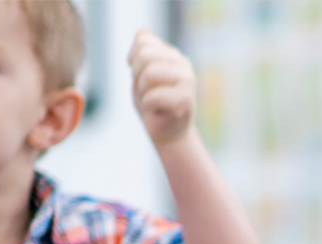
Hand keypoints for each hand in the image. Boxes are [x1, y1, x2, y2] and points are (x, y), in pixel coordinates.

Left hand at [128, 29, 196, 145]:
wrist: (168, 133)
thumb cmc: (153, 103)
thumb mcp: (141, 73)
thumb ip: (141, 52)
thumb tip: (143, 33)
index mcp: (172, 54)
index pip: (143, 40)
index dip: (133, 58)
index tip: (139, 75)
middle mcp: (183, 63)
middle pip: (145, 55)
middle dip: (137, 75)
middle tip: (145, 90)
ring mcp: (187, 80)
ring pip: (150, 73)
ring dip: (143, 90)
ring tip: (152, 99)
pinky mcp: (186, 100)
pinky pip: (153, 96)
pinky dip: (148, 106)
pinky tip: (157, 110)